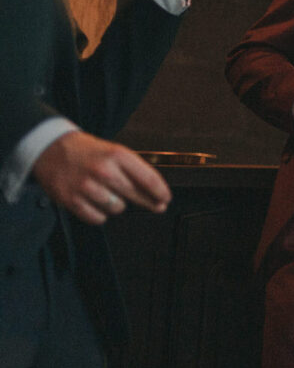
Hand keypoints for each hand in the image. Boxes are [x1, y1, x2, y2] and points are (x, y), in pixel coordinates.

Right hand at [31, 132, 171, 225]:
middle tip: (157, 205)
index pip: (147, 178)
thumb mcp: (114, 151)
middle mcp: (103, 170)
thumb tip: (155, 192)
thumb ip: (133, 170)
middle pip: (135, 194)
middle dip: (149, 201)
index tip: (166, 199)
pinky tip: (96, 203)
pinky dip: (100, 214)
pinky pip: (97, 218)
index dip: (161, 191)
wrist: (51, 149)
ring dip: (117, 204)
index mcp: (117, 155)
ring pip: (117, 208)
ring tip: (109, 193)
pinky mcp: (71, 200)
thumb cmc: (88, 152)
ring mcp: (86, 186)